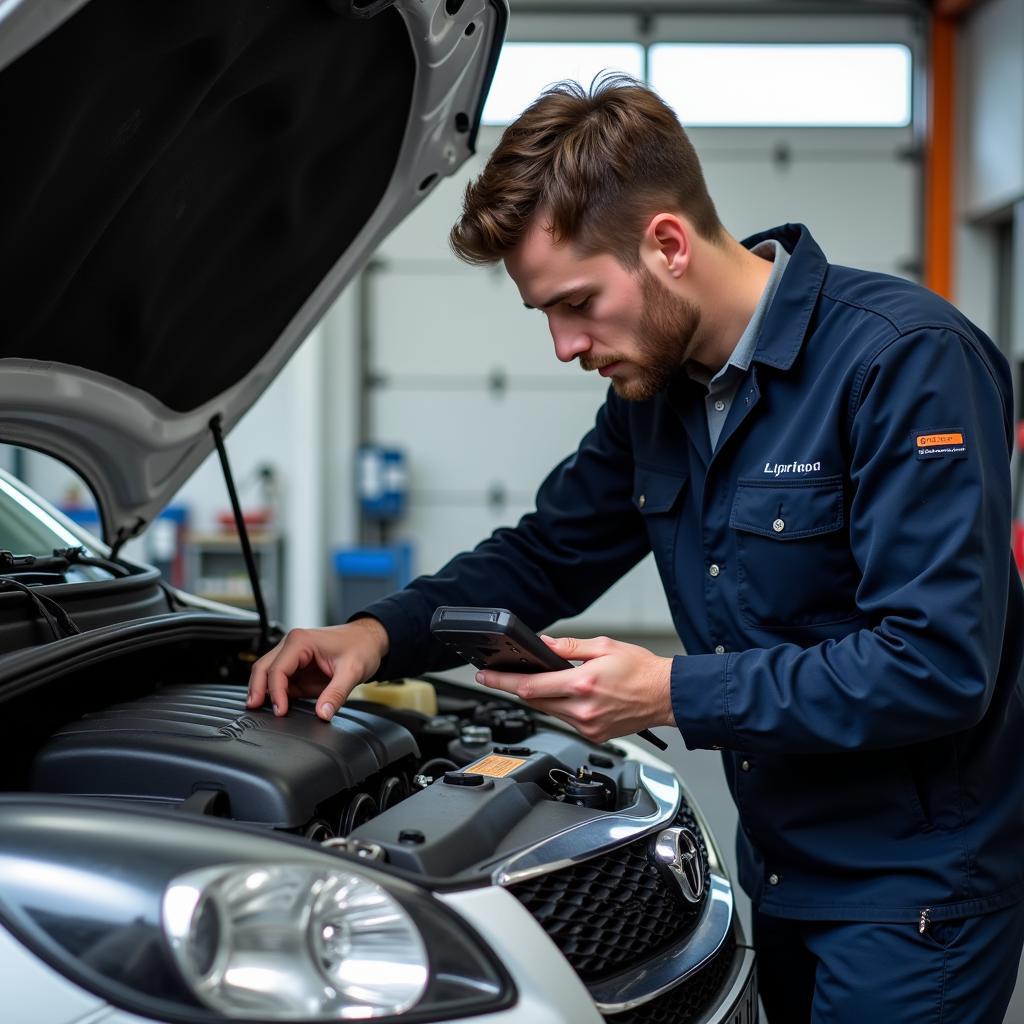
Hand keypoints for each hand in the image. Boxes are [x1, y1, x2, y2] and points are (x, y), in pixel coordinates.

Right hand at [246, 618, 388, 720]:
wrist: (369, 640)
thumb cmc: (361, 646)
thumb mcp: (352, 671)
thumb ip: (336, 693)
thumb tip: (323, 713)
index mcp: (301, 641)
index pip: (277, 669)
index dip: (276, 692)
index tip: (280, 711)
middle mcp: (293, 645)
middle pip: (264, 668)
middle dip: (257, 689)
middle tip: (254, 710)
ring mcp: (293, 655)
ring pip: (267, 672)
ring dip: (263, 691)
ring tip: (260, 710)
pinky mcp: (298, 667)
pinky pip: (280, 680)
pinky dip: (275, 692)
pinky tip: (276, 705)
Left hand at [475, 634, 674, 742]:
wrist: (666, 696)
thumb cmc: (641, 670)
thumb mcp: (603, 647)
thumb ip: (568, 647)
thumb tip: (543, 645)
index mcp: (582, 685)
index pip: (530, 686)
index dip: (503, 681)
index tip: (485, 676)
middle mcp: (582, 710)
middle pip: (534, 701)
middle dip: (517, 688)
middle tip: (502, 676)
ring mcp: (587, 726)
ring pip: (549, 712)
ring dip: (540, 698)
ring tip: (543, 682)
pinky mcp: (593, 735)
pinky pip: (565, 721)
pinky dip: (560, 708)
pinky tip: (567, 696)